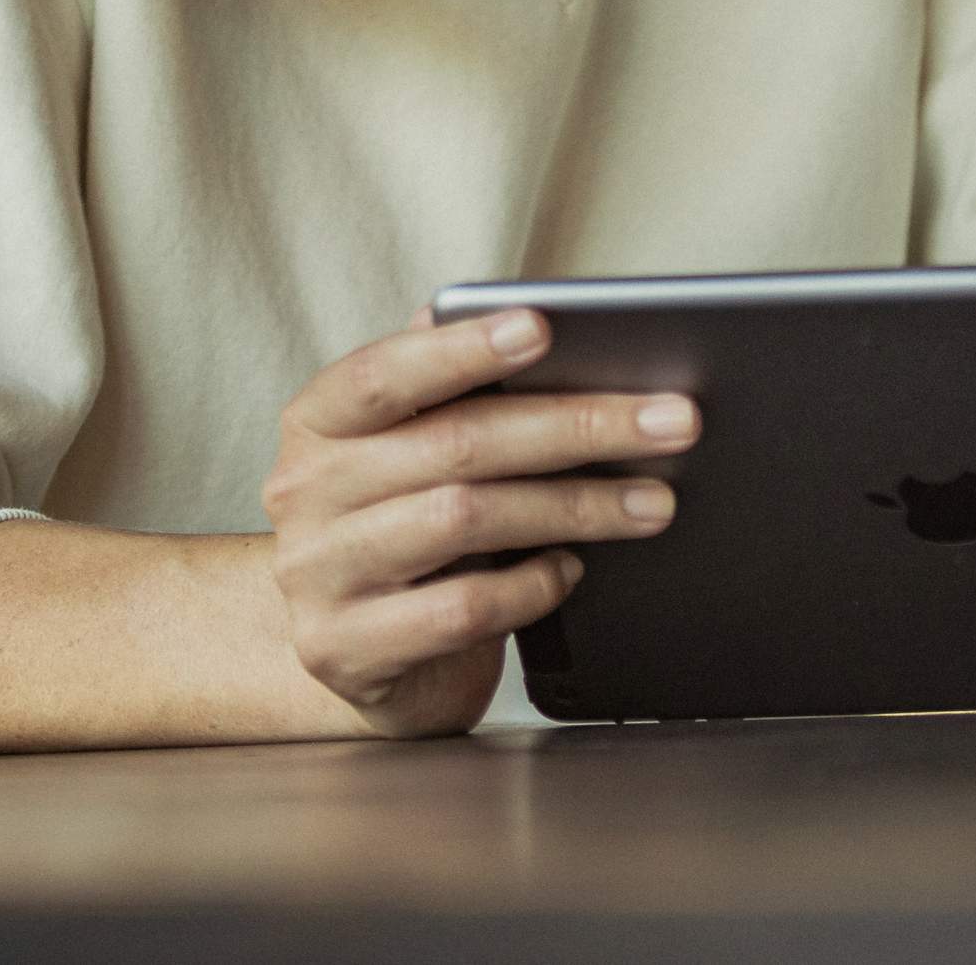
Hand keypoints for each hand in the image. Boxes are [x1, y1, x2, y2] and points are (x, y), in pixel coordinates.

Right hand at [260, 307, 698, 737]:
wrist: (353, 655)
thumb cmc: (403, 526)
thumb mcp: (414, 453)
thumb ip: (455, 393)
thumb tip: (534, 321)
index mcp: (318, 422)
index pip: (385, 372)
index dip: (462, 349)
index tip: (544, 327)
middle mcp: (304, 492)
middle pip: (454, 444)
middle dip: (576, 427)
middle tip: (671, 422)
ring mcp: (318, 576)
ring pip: (464, 520)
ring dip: (576, 506)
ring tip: (653, 502)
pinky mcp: (347, 649)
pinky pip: (462, 608)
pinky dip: (531, 586)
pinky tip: (571, 570)